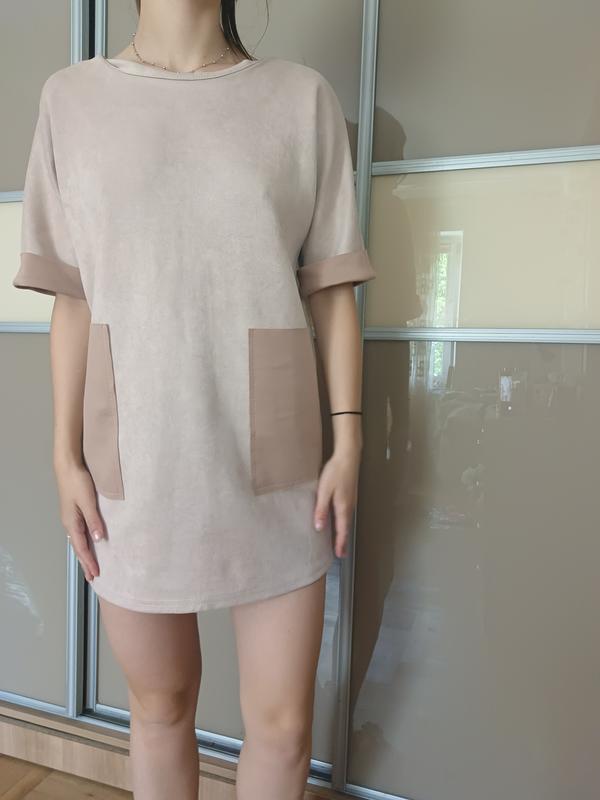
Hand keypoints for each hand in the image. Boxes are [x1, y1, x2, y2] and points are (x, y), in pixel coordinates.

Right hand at [54, 459, 105, 582]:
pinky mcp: (74, 512)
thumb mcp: (88, 501)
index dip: (89, 562)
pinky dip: (83, 544)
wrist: (68, 466)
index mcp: (72, 523)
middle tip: (92, 578)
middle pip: (78, 548)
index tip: (96, 574)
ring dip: (84, 554)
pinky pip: (79, 533)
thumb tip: (98, 540)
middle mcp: (69, 523)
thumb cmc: (78, 482)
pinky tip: (88, 544)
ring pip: (77, 541)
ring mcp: (70, 518)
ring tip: (89, 566)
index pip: (81, 548)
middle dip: (85, 563)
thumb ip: (94, 520)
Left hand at [313, 446, 360, 557]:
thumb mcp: (324, 491)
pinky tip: (339, 521)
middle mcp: (349, 506)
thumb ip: (321, 510)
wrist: (348, 456)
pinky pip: (346, 513)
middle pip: (346, 527)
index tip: (339, 555)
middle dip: (343, 541)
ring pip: (346, 520)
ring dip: (343, 531)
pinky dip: (343, 522)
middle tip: (341, 553)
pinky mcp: (350, 494)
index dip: (340, 543)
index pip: (342, 530)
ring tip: (339, 540)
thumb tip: (319, 528)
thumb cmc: (335, 472)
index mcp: (343, 507)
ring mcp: (351, 500)